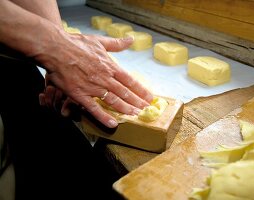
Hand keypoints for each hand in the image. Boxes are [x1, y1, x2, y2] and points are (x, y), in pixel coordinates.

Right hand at [35, 32, 152, 127]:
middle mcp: (104, 78)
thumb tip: (131, 39)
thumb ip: (116, 44)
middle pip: (124, 92)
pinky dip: (104, 117)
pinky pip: (94, 108)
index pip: (130, 80)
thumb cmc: (77, 44)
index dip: (140, 90)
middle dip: (136, 102)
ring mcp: (93, 88)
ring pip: (113, 101)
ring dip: (125, 109)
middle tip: (145, 109)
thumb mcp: (100, 41)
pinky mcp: (80, 95)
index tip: (149, 97)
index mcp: (110, 66)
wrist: (56, 48)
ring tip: (135, 115)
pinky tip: (113, 123)